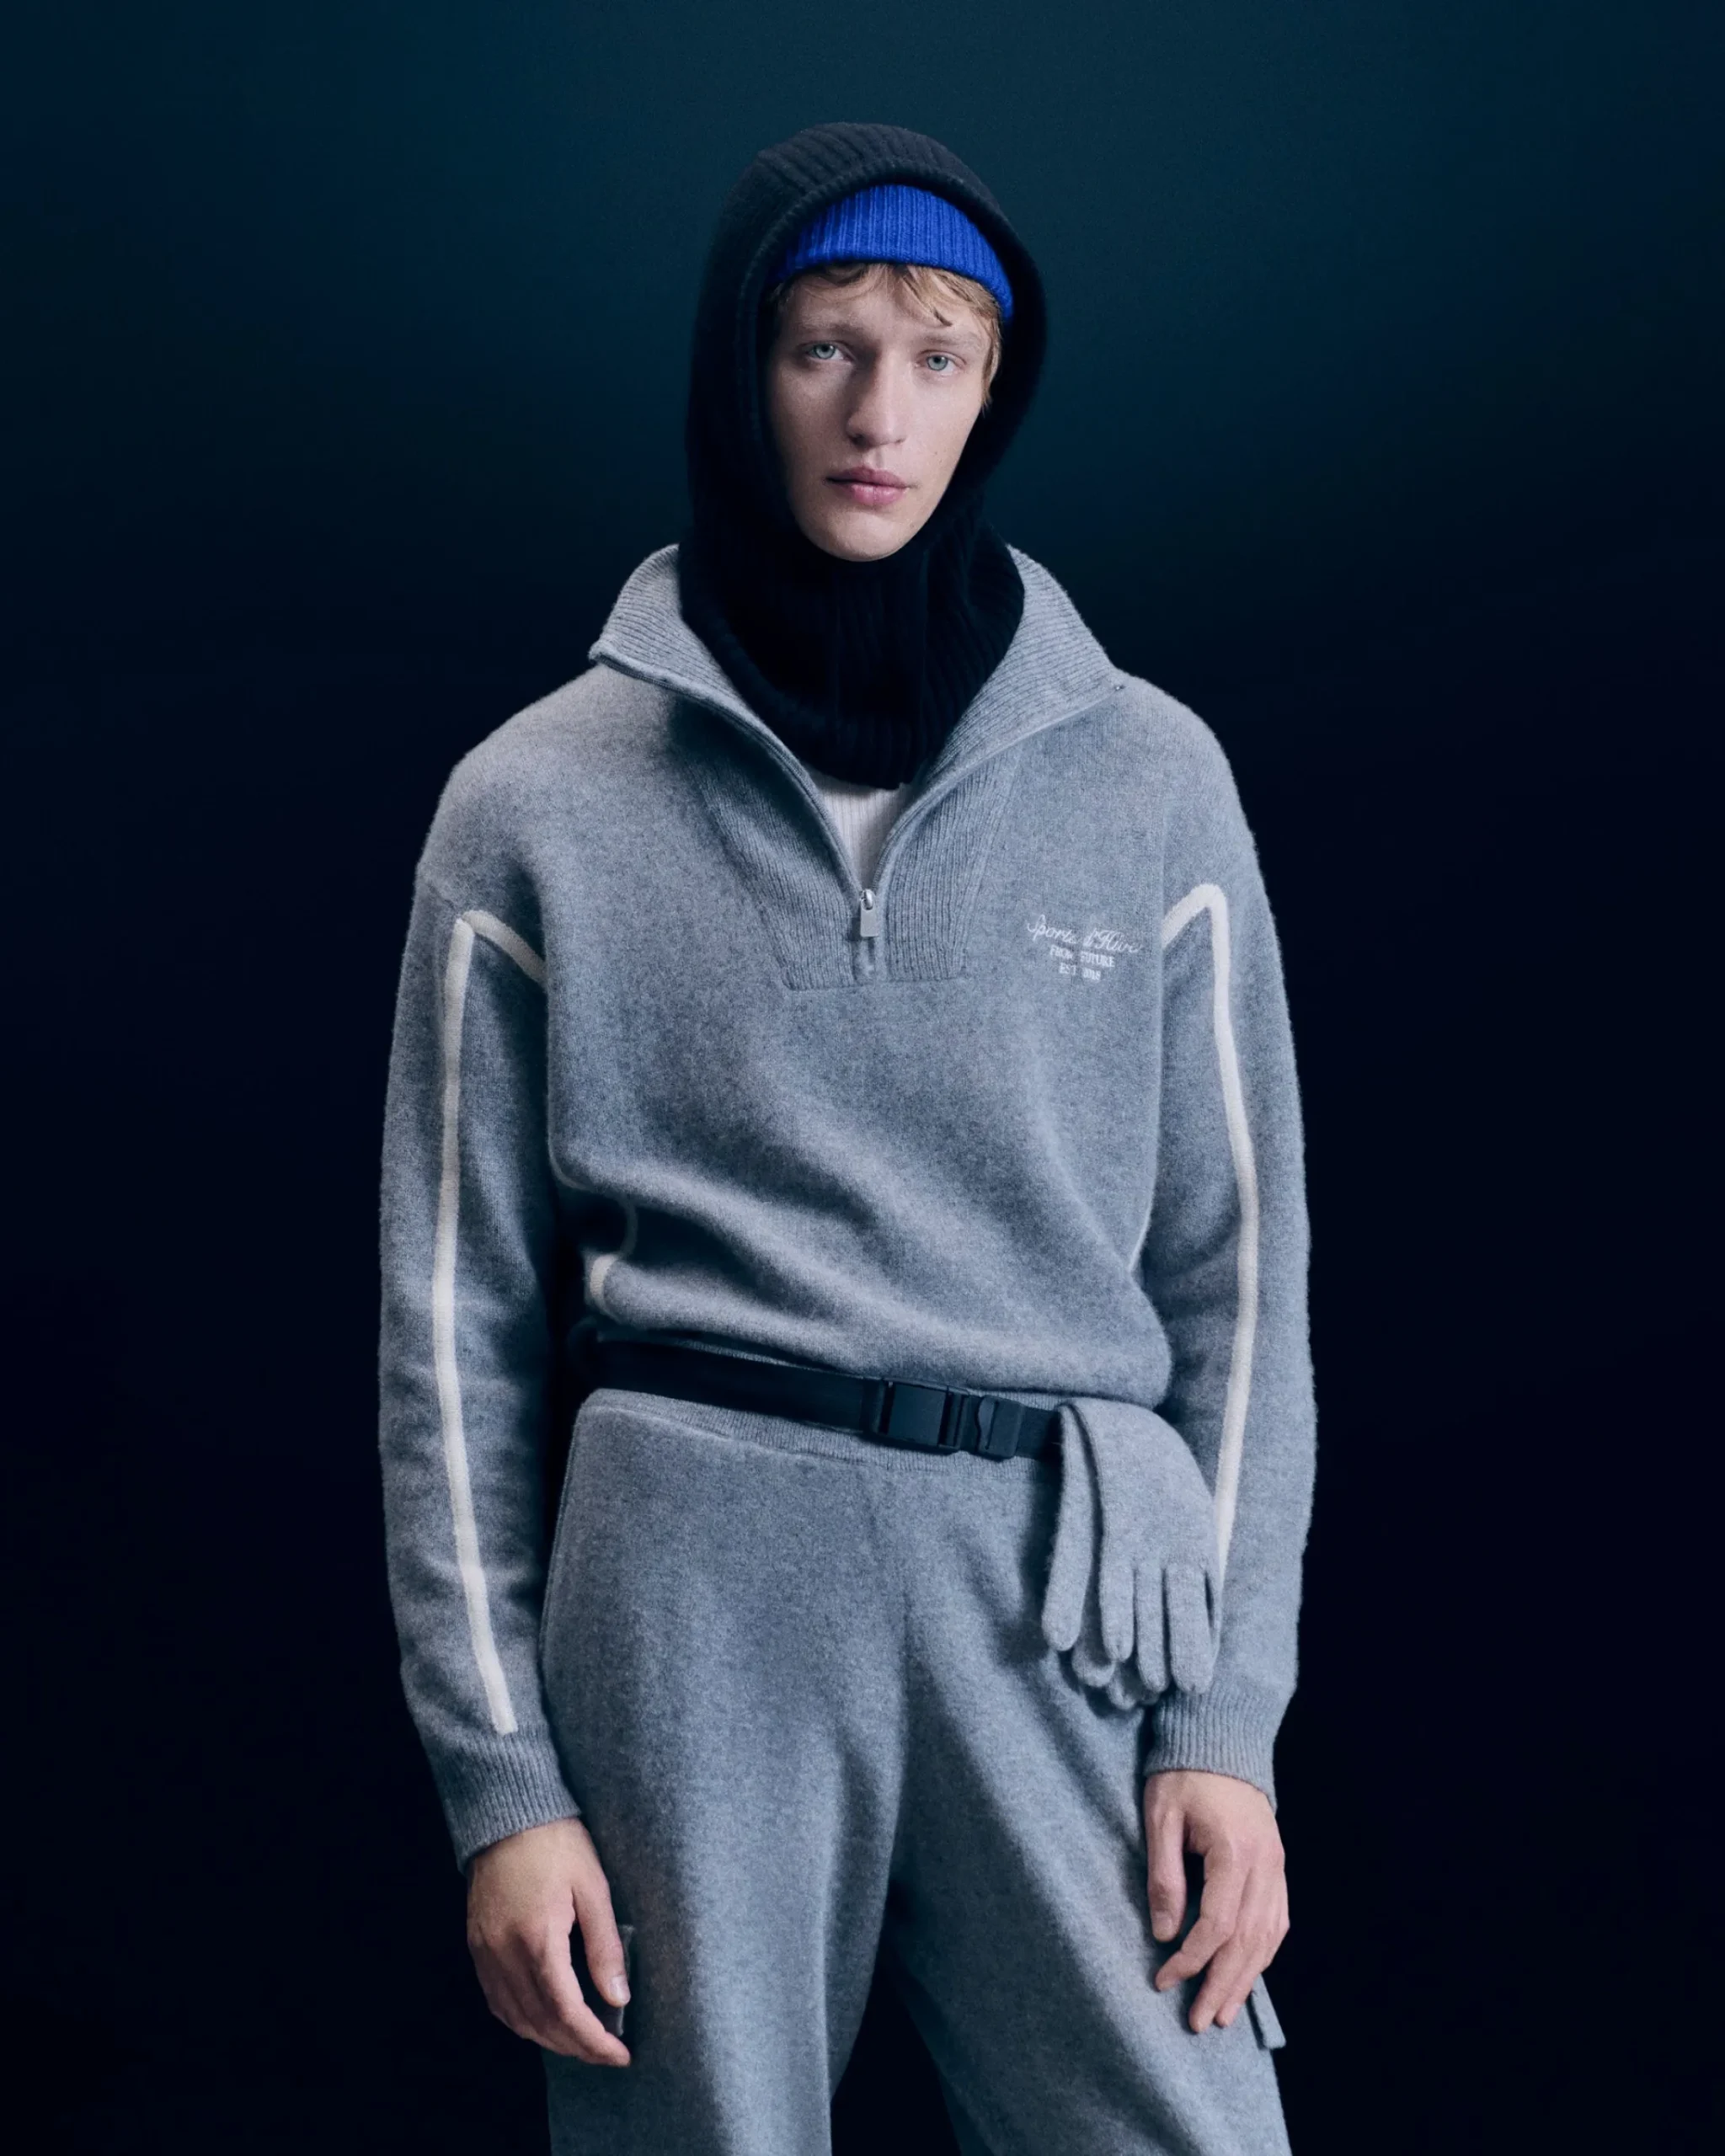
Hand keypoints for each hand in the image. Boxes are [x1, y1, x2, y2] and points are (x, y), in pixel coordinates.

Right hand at [466, 1816, 630, 2064]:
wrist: (508, 1811)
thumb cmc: (556, 1842)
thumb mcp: (592, 1887)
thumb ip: (605, 1946)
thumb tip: (618, 1998)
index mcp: (537, 1940)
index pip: (567, 2013)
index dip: (594, 2042)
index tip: (621, 2054)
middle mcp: (504, 1955)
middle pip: (540, 2024)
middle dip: (576, 2046)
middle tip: (607, 2052)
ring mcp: (485, 1953)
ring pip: (515, 2019)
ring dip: (549, 2039)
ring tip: (582, 2040)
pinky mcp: (476, 1946)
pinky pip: (497, 2001)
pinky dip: (522, 2020)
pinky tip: (543, 2019)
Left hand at [1144, 1769, 1287, 2033]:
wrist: (1220, 1739)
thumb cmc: (1183, 1775)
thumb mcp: (1160, 1818)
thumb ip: (1164, 1876)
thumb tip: (1163, 1933)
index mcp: (1234, 1851)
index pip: (1216, 1924)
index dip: (1190, 1959)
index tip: (1164, 1980)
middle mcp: (1265, 1864)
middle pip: (1247, 1941)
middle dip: (1221, 1985)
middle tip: (1199, 2022)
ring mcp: (1277, 1866)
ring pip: (1267, 1937)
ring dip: (1246, 1979)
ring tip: (1224, 2012)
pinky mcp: (1278, 1866)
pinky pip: (1278, 1920)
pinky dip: (1264, 1953)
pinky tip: (1248, 1974)